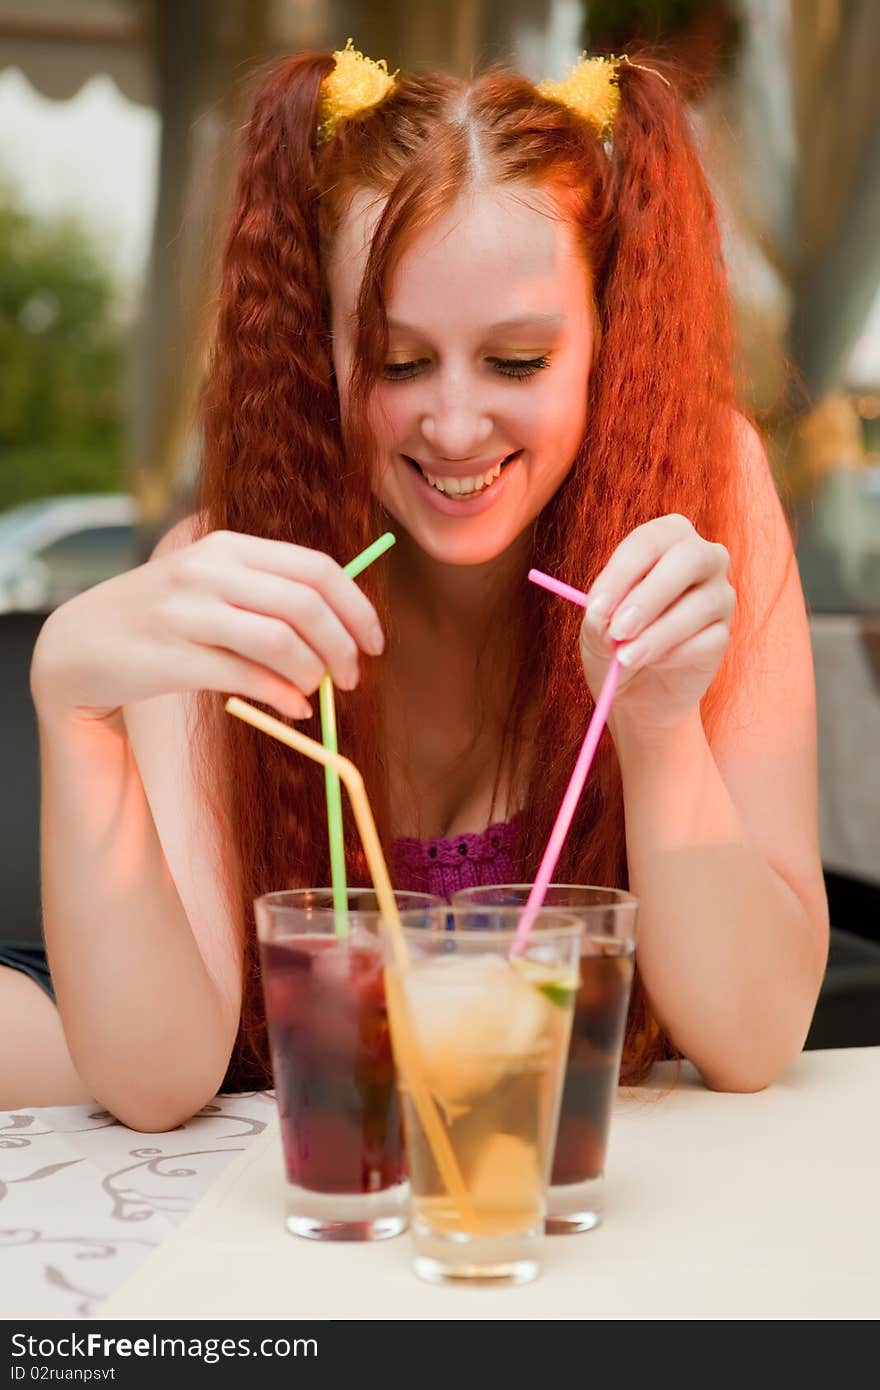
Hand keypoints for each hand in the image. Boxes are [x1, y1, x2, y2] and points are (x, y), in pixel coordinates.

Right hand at [30, 529, 384, 722]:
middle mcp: (208, 571)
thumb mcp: (212, 587)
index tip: (374, 642)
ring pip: (280, 641)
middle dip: (343, 646)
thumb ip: (270, 597)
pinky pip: (246, 677)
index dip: (356, 607)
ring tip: (315, 692)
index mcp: (228, 547)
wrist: (81, 643)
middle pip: (306, 604)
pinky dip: (282, 697)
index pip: (315, 568)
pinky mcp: (172, 656)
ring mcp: (187, 612)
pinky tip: (292, 708)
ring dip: (313, 673)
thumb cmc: (163, 617)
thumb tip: (342, 632)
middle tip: (350, 677)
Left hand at [579, 514, 734, 734]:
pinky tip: (654, 663)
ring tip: (626, 658)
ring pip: (701, 604)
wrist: (637, 688)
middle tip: (619, 630)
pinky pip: (708, 640)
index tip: (597, 607)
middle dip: (650, 596)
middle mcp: (702, 557)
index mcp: (666, 538)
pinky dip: (674, 655)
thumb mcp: (596, 628)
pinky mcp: (724, 634)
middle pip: (689, 559)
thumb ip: (598, 618)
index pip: (649, 541)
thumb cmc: (616, 640)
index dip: (621, 573)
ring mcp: (719, 595)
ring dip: (658, 634)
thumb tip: (605, 615)